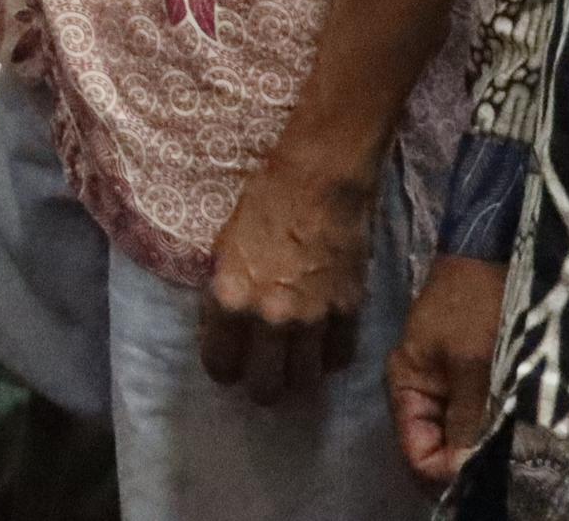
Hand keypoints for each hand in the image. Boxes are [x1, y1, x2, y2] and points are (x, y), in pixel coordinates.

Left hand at [200, 152, 376, 403]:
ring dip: (296, 376)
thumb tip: (224, 328)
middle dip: (260, 384)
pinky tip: (322, 346)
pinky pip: (340, 358)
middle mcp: (270, 319)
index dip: (222, 366)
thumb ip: (224, 294)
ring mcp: (313, 319)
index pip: (220, 364)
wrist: (317, 180)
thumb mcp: (224, 248)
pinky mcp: (349, 312)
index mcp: (230, 300)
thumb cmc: (262, 203)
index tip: (228, 361)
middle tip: (261, 370)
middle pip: (265, 387)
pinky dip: (330, 357)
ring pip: (304, 381)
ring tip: (292, 364)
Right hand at [385, 252, 508, 482]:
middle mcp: (419, 392)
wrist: (491, 252)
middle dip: (468, 457)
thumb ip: (467, 419)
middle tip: (507, 457)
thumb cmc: (475, 303)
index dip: (447, 469)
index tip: (486, 469)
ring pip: (460, 434)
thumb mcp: (472, 362)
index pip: (416, 453)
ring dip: (485, 441)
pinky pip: (476, 416)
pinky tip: (517, 423)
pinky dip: (494, 423)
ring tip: (517, 441)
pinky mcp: (468, 376)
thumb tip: (464, 472)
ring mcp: (444, 384)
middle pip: (437, 448)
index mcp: (405, 386)